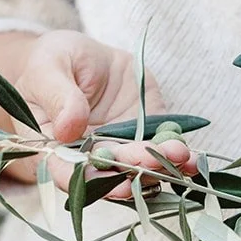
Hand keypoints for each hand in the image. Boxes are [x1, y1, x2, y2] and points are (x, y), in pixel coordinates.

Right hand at [0, 28, 200, 196]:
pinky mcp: (146, 138)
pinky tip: (193, 159)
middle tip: (150, 159)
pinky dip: (180, 160)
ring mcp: (121, 152)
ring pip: (141, 171)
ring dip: (161, 168)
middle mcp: (90, 160)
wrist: (81, 58)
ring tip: (179, 156)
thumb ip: (57, 97)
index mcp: (56, 150)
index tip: (111, 179)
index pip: (68, 175)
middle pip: (111, 176)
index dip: (89, 182)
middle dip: (133, 170)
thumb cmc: (52, 63)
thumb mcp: (47, 69)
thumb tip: (68, 128)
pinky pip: (163, 154)